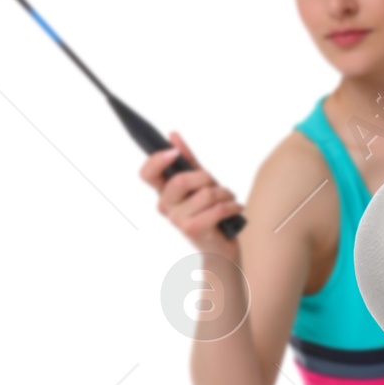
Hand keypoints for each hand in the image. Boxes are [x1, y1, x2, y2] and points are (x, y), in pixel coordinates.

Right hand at [140, 130, 244, 251]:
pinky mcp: (194, 230)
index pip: (147, 174)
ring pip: (205, 194)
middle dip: (205, 178)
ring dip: (224, 193)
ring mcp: (178, 220)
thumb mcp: (200, 184)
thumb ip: (187, 161)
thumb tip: (172, 136)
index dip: (156, 160)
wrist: (220, 249)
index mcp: (164, 193)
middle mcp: (166, 207)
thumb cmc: (210, 213)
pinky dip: (231, 206)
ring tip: (229, 199)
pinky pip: (216, 209)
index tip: (173, 153)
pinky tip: (236, 207)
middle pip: (181, 180)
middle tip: (216, 185)